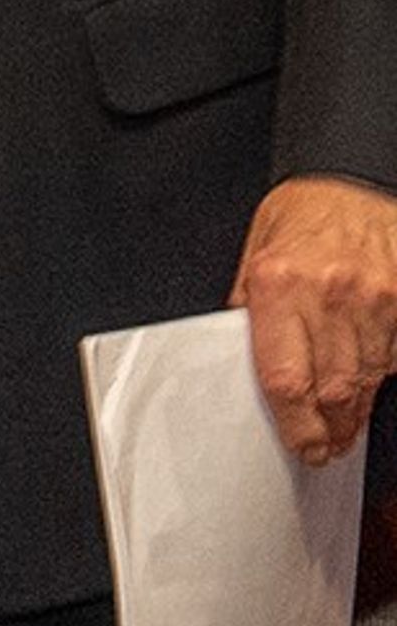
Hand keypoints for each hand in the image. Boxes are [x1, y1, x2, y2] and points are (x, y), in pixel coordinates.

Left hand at [231, 173, 396, 464]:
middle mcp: (327, 293)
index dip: (294, 425)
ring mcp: (374, 299)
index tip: (299, 446)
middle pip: (332, 389)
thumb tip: (243, 366)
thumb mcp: (254, 258)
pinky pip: (395, 359)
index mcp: (276, 283)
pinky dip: (382, 377)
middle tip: (323, 447)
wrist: (347, 179)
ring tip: (343, 424)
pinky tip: (368, 383)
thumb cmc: (297, 218)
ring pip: (367, 381)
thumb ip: (252, 313)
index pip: (284, 377)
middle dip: (328, 430)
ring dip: (355, 412)